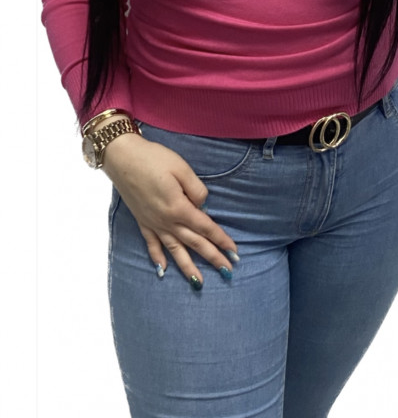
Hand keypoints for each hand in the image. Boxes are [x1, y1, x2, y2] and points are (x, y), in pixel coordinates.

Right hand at [102, 132, 238, 286]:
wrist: (122, 157)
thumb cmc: (153, 159)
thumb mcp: (181, 168)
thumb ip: (196, 189)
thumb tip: (202, 206)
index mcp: (179, 207)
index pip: (205, 227)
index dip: (221, 239)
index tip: (234, 252)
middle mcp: (166, 221)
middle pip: (194, 242)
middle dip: (212, 257)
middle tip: (228, 271)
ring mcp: (153, 223)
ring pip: (174, 249)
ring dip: (187, 266)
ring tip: (199, 282)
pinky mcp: (141, 220)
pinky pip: (151, 244)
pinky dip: (157, 258)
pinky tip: (163, 270)